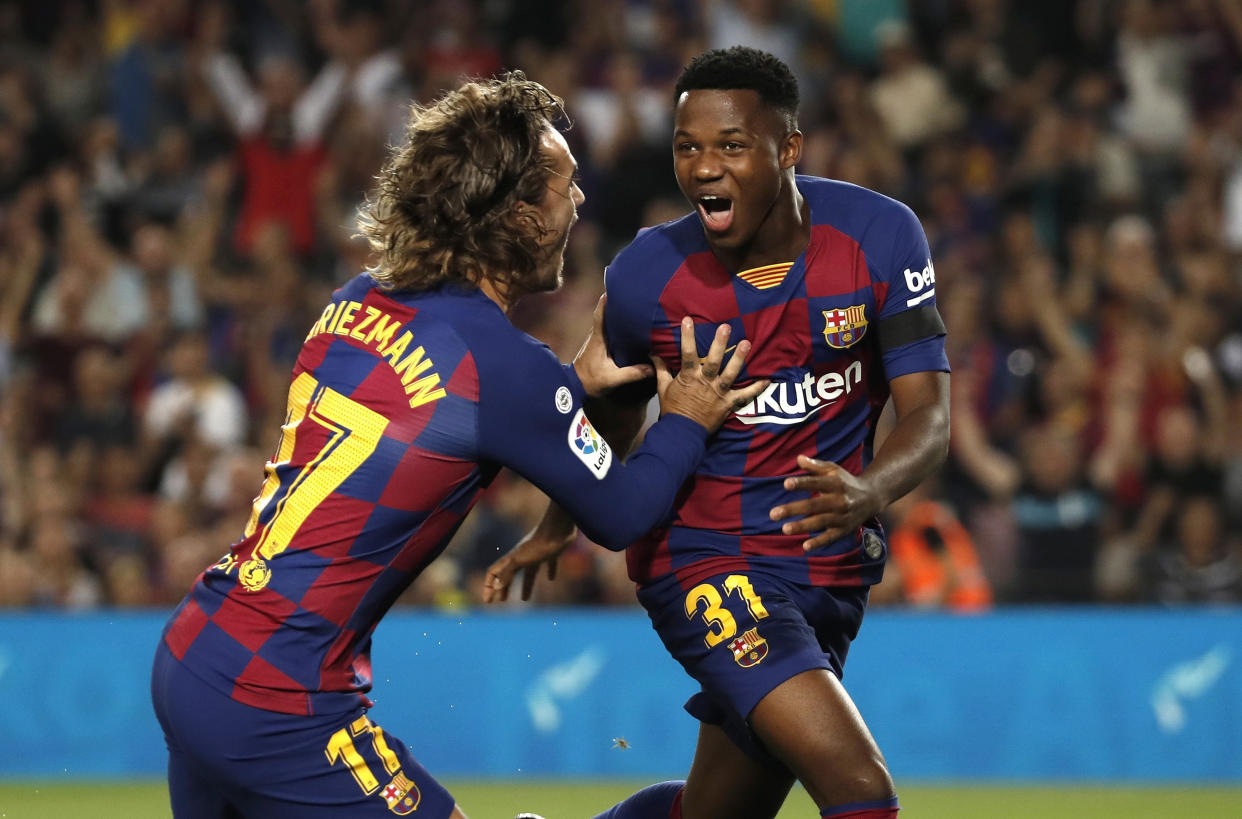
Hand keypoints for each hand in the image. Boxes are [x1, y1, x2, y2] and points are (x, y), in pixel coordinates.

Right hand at [482, 525, 576, 602]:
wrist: (559, 527)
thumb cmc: (539, 544)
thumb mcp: (520, 560)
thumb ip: (507, 572)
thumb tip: (496, 586)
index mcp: (511, 558)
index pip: (494, 573)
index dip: (488, 586)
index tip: (488, 601)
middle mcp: (522, 556)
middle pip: (509, 574)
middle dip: (504, 588)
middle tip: (502, 601)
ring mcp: (536, 554)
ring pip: (528, 573)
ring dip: (526, 586)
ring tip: (525, 599)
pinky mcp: (551, 552)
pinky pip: (548, 564)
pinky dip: (549, 571)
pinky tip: (551, 578)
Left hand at [572, 295, 654, 395]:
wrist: (573, 387)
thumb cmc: (590, 381)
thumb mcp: (612, 379)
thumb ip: (632, 373)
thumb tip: (652, 368)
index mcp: (598, 339)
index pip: (600, 315)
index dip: (606, 301)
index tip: (613, 288)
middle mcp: (596, 336)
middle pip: (604, 313)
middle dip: (615, 302)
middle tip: (629, 293)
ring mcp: (595, 340)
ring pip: (605, 321)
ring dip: (615, 312)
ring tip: (630, 304)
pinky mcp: (597, 345)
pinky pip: (606, 329)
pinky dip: (615, 323)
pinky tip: (626, 324)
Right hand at [654, 317, 767, 431]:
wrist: (682, 433)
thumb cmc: (673, 409)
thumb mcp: (663, 388)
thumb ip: (661, 369)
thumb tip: (653, 353)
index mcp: (689, 377)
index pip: (687, 353)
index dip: (687, 336)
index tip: (688, 320)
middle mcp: (705, 382)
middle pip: (714, 360)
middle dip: (720, 343)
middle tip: (726, 327)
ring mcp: (718, 393)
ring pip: (730, 373)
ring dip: (739, 358)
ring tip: (746, 343)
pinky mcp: (728, 404)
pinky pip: (744, 396)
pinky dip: (756, 389)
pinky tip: (767, 380)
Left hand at [769, 455, 881, 550]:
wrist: (871, 497)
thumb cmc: (845, 481)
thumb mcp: (833, 470)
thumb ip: (815, 466)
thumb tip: (798, 458)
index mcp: (835, 483)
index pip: (816, 483)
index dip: (801, 483)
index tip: (786, 484)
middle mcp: (839, 500)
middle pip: (814, 505)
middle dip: (793, 510)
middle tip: (773, 514)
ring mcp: (842, 516)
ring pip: (820, 522)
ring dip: (802, 526)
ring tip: (784, 529)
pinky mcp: (844, 529)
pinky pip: (831, 537)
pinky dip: (819, 542)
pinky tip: (805, 546)